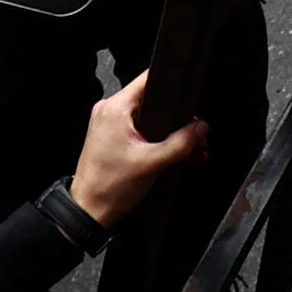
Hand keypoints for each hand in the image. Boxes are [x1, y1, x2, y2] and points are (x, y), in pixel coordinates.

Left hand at [65, 71, 211, 226]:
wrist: (91, 211)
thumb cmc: (109, 187)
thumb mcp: (152, 163)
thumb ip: (181, 143)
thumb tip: (200, 128)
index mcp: (115, 109)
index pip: (149, 80)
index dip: (174, 87)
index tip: (189, 100)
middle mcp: (110, 111)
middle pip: (154, 101)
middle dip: (178, 120)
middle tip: (194, 137)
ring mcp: (111, 124)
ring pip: (151, 118)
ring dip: (171, 133)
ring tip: (188, 151)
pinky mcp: (114, 137)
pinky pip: (142, 130)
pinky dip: (159, 140)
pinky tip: (173, 155)